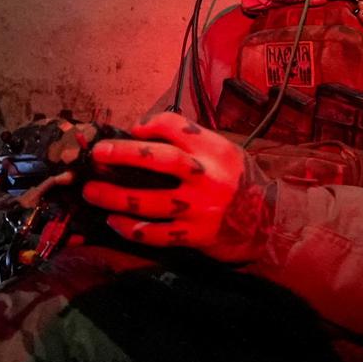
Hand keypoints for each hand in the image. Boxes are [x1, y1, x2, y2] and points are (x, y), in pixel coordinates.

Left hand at [80, 112, 275, 263]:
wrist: (270, 224)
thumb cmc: (240, 183)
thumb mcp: (224, 153)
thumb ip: (191, 142)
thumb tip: (141, 134)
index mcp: (214, 150)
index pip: (177, 126)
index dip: (148, 125)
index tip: (129, 130)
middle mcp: (207, 177)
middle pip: (160, 160)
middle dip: (124, 155)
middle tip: (98, 154)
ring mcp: (200, 209)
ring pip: (149, 202)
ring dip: (115, 197)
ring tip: (92, 192)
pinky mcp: (195, 236)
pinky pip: (156, 234)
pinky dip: (132, 229)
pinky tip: (114, 223)